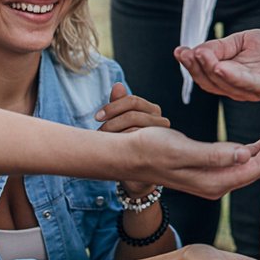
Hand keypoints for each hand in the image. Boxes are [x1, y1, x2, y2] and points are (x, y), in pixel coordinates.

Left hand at [96, 82, 168, 197]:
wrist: (136, 175)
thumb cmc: (126, 145)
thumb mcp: (119, 123)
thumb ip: (118, 105)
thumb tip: (117, 84)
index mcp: (152, 110)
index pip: (133, 100)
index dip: (112, 107)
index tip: (97, 117)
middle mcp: (161, 121)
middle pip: (133, 114)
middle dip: (112, 124)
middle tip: (99, 133)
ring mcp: (162, 137)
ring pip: (135, 128)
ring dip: (115, 135)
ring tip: (104, 143)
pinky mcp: (159, 151)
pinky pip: (138, 143)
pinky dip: (123, 145)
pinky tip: (114, 150)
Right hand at [126, 121, 259, 198]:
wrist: (126, 156)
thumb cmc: (149, 149)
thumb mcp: (181, 149)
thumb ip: (214, 155)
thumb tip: (246, 156)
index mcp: (216, 181)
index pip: (259, 165)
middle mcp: (218, 184)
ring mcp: (213, 180)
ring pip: (251, 164)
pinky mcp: (207, 172)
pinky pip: (239, 162)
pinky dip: (253, 149)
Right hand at [174, 30, 259, 101]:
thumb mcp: (242, 41)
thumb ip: (222, 46)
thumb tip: (199, 49)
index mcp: (230, 77)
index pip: (205, 73)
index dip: (190, 64)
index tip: (179, 51)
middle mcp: (238, 87)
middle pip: (209, 81)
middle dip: (195, 67)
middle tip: (186, 54)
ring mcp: (252, 90)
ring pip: (224, 83)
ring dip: (209, 69)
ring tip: (199, 55)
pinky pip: (247, 83)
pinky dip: (232, 76)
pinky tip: (220, 66)